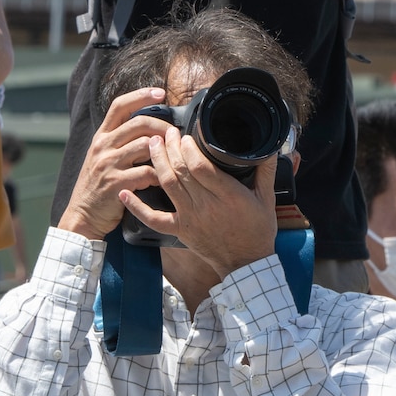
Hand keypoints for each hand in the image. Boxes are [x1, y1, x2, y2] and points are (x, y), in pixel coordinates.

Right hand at [60, 87, 169, 239]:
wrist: (82, 215)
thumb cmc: (98, 186)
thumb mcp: (102, 157)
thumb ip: (120, 141)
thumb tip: (149, 128)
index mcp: (101, 137)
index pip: (119, 105)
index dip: (141, 95)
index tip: (161, 93)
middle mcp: (103, 146)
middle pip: (139, 122)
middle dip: (162, 126)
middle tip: (175, 135)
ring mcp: (108, 164)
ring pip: (146, 146)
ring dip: (163, 152)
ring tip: (171, 159)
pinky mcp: (116, 183)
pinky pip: (146, 172)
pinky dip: (159, 175)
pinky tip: (161, 180)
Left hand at [117, 125, 276, 279]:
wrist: (246, 264)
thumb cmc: (258, 230)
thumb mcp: (267, 199)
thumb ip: (266, 170)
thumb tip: (272, 146)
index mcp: (227, 195)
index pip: (200, 167)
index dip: (189, 148)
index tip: (186, 135)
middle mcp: (205, 205)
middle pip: (181, 171)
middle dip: (170, 148)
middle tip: (165, 131)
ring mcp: (189, 218)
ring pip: (167, 185)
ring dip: (157, 162)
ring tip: (151, 144)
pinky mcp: (179, 230)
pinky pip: (153, 219)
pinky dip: (136, 206)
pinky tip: (124, 192)